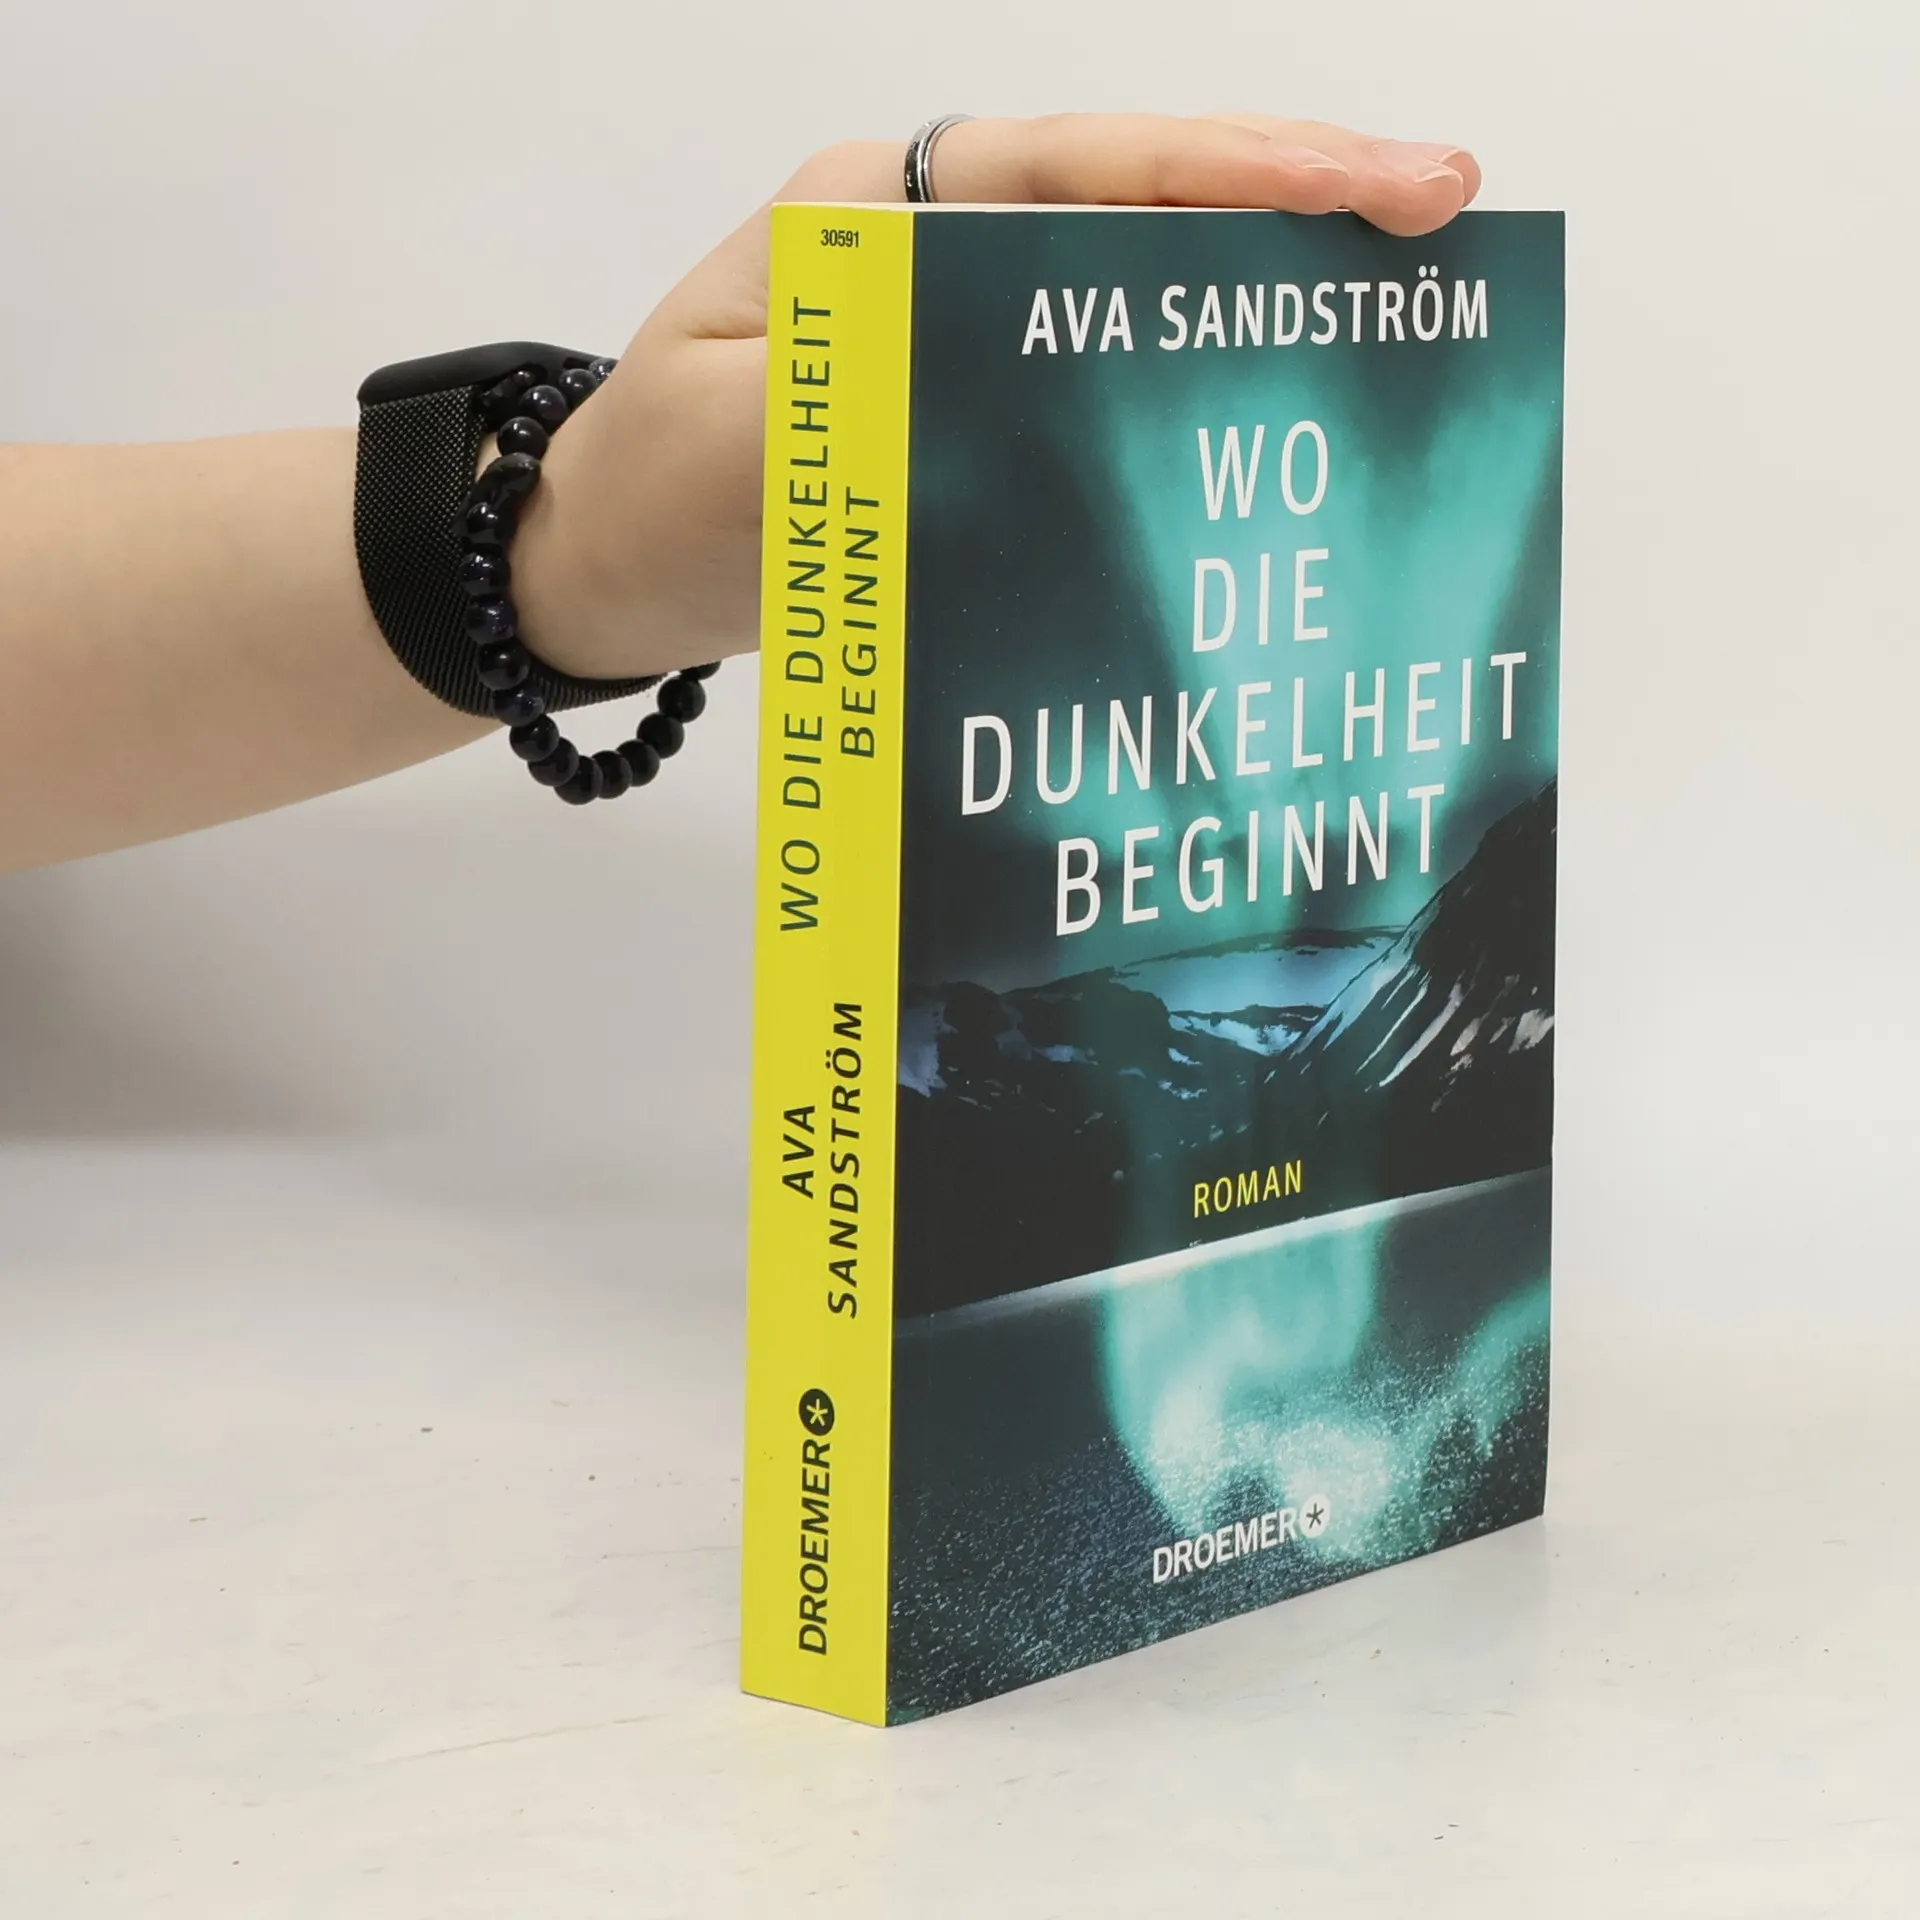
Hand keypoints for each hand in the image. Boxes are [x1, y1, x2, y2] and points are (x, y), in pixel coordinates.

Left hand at [511, 114, 1480, 682]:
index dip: (1231, 173)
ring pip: (1136, 283)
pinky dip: (1194, 386)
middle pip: (1136, 202)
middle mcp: (935, 248)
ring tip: (1403, 304)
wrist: (601, 561)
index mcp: (877, 211)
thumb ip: (863, 407)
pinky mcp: (976, 406)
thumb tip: (1014, 397)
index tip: (1369, 184)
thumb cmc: (648, 491)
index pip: (1079, 170)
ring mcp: (962, 324)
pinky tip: (1280, 411)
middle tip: (1444, 213)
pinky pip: (1103, 374)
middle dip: (1290, 202)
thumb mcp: (732, 446)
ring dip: (1261, 291)